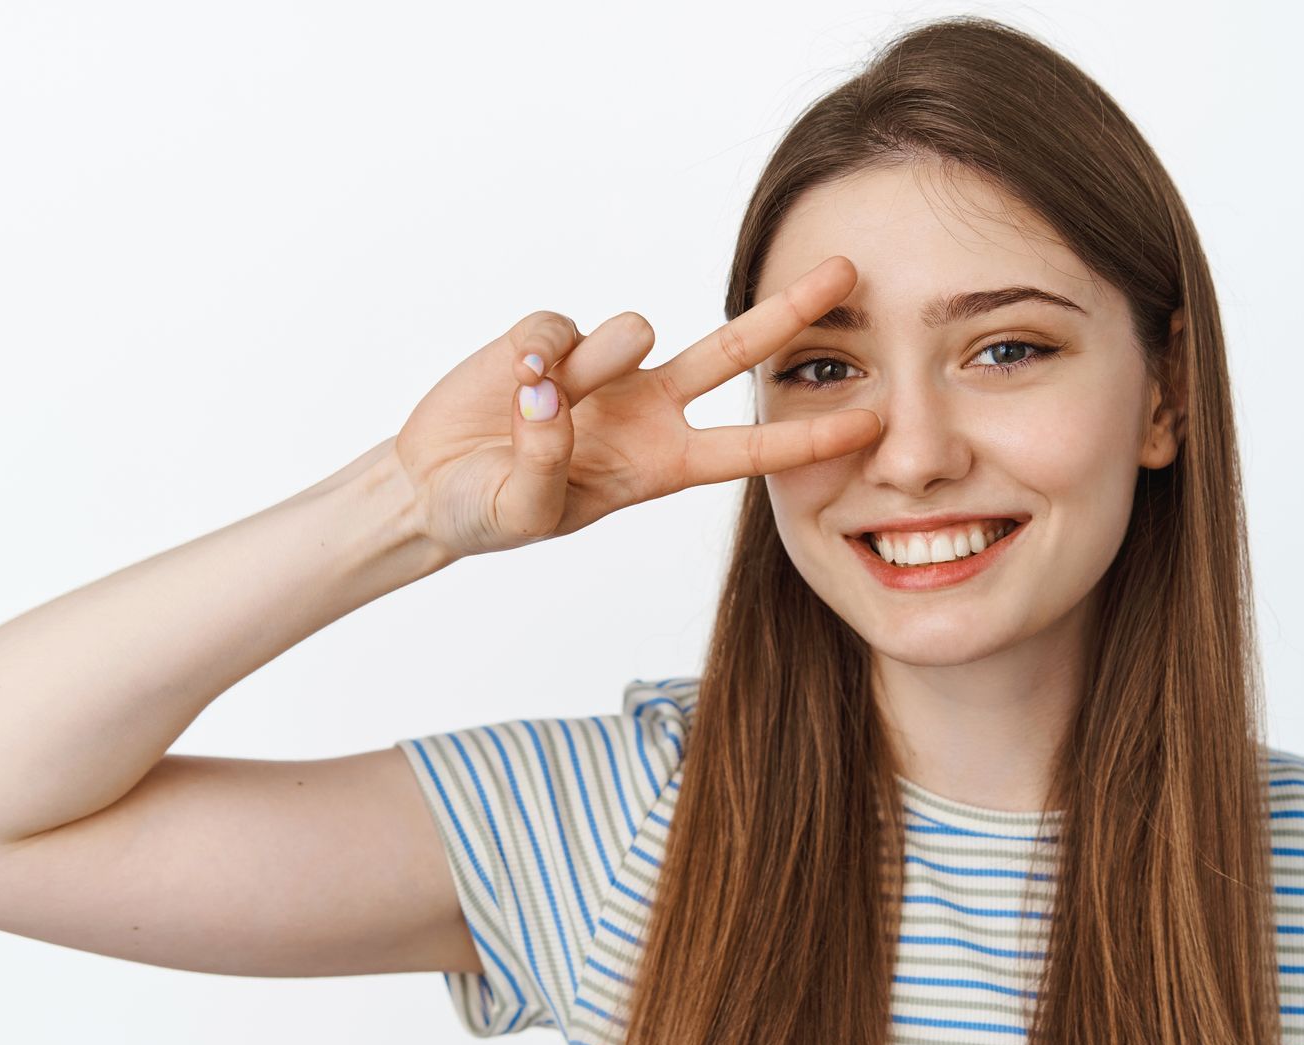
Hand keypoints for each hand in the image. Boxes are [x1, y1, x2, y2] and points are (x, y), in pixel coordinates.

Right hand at [393, 254, 881, 558]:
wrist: (431, 488)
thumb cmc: (489, 514)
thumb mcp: (524, 513)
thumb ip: (543, 465)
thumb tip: (552, 393)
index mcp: (660, 465)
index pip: (749, 449)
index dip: (809, 436)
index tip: (872, 422)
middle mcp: (646, 410)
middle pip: (733, 351)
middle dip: (789, 311)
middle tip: (847, 271)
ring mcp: (603, 370)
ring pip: (633, 332)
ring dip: (593, 363)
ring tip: (539, 401)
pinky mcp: (552, 340)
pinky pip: (560, 326)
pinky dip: (536, 352)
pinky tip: (513, 379)